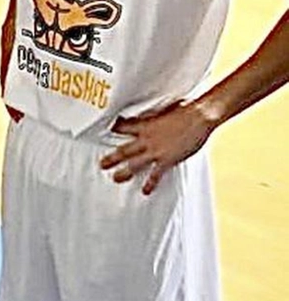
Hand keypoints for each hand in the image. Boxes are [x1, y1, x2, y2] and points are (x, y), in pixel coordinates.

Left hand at [100, 101, 217, 194]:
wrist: (199, 116)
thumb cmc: (185, 110)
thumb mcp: (164, 110)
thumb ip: (155, 115)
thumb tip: (153, 113)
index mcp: (144, 125)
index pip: (122, 127)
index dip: (113, 130)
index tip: (105, 134)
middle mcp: (146, 138)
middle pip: (123, 150)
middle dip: (111, 158)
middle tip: (101, 165)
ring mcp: (155, 150)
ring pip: (134, 164)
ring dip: (124, 172)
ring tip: (115, 179)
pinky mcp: (167, 159)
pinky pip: (155, 174)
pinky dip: (150, 183)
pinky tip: (145, 191)